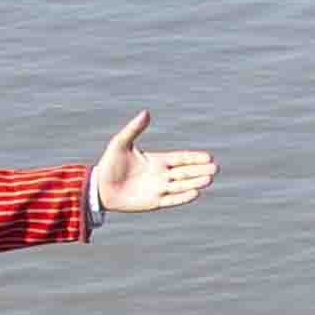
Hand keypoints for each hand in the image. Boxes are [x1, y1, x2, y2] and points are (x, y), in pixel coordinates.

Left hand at [91, 110, 217, 216]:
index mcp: (157, 160)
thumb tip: (146, 112)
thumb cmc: (109, 164)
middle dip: (200, 170)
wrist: (99, 188)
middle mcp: (161, 175)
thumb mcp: (120, 143)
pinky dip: (183, 196)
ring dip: (195, 182)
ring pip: (182, 185)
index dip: (194, 158)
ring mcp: (159, 189)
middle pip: (185, 172)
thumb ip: (134, 129)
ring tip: (209, 179)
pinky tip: (195, 193)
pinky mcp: (154, 202)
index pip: (181, 159)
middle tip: (215, 168)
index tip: (209, 156)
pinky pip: (172, 199)